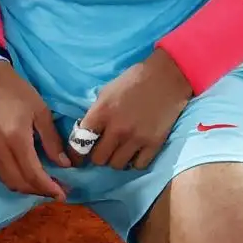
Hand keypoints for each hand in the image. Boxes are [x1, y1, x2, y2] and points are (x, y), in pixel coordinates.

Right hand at [0, 61, 68, 199]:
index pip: (33, 174)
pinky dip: (18, 181)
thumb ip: (52, 140)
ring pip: (10, 182)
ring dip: (28, 189)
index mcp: (16, 140)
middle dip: (40, 192)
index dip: (49, 187)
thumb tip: (64, 164)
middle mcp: (1, 151)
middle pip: (20, 183)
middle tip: (59, 191)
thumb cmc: (17, 92)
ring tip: (47, 186)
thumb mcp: (41, 112)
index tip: (63, 194)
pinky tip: (31, 177)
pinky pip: (3, 175)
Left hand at [73, 50, 192, 170]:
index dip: (76, 154)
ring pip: (117, 165)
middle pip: (98, 159)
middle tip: (103, 149)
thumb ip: (96, 113)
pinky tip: (135, 152)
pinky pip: (138, 165)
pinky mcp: (154, 143)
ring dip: (116, 159)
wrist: (166, 76)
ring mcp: (136, 138)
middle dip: (98, 155)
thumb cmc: (133, 80)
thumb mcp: (106, 92)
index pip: (80, 143)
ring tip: (120, 150)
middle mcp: (117, 129)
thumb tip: (86, 132)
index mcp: (102, 112)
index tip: (77, 159)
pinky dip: (135, 161)